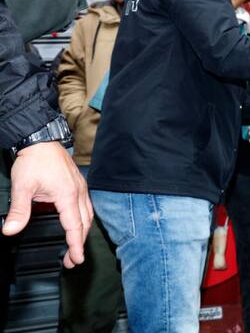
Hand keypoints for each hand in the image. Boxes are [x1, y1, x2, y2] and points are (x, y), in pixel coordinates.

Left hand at [3, 142, 92, 268]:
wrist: (41, 139)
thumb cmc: (34, 160)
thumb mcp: (22, 187)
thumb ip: (19, 210)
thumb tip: (11, 230)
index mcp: (68, 195)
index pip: (74, 226)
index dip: (75, 245)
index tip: (77, 259)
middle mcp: (78, 191)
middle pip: (85, 222)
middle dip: (80, 242)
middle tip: (72, 259)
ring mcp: (80, 186)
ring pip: (88, 213)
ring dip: (83, 230)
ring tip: (75, 244)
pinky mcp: (78, 182)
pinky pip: (86, 204)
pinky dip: (83, 217)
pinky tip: (76, 221)